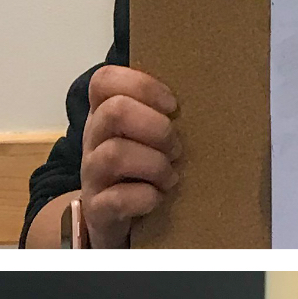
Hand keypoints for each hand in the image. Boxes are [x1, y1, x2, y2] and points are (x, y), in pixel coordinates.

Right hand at [79, 65, 180, 246]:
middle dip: (157, 128)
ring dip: (155, 164)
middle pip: (114, 112)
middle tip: (176, 149)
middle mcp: (92, 139)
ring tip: (170, 177)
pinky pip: (117, 199)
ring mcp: (91, 174)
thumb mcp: (142, 135)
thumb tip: (206, 100)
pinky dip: (146, 197)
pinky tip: (157, 197)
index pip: (105, 80)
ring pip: (115, 154)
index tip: (172, 105)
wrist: (112, 219)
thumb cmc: (138, 169)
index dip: (142, 86)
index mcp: (104, 114)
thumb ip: (159, 114)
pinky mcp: (97, 209)